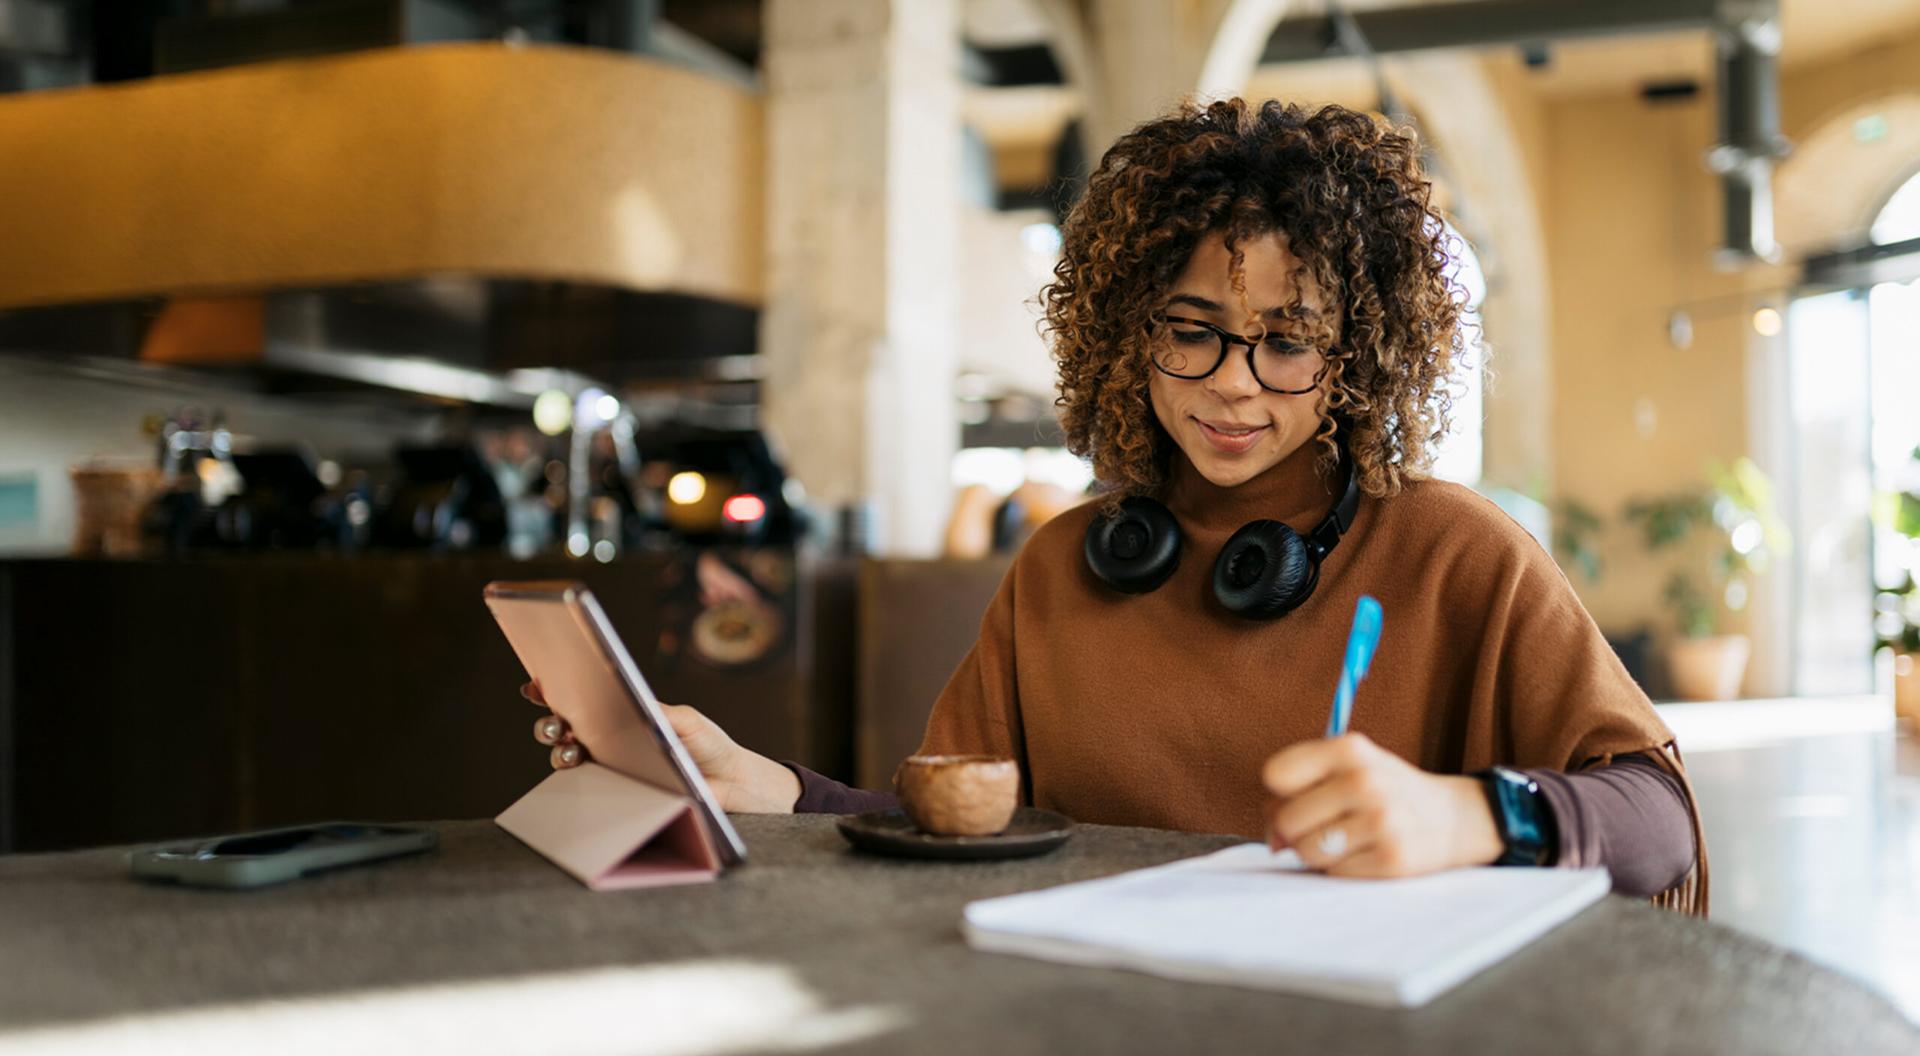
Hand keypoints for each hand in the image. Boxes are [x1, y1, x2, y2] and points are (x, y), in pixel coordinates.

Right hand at [521, 681, 800, 813]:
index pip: (584, 699)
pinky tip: (578, 770)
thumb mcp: (684, 720)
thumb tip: (625, 698)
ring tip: (570, 746)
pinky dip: (575, 779)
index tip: (538, 684)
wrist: (730, 783)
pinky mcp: (618, 794)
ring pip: (567, 757)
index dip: (555, 691)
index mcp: (623, 715)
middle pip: (564, 727)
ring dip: (560, 750)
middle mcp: (610, 740)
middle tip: (557, 722)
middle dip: (550, 722)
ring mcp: (611, 768)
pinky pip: (586, 789)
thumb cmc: (709, 745)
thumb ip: (654, 712)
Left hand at [1260, 733, 1503, 877]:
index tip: (1298, 797)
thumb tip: (1275, 840)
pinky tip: (1365, 854)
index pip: (1276, 774)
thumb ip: (1299, 790)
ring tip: (1344, 841)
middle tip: (1324, 825)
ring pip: (1307, 851)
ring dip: (1317, 853)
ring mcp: (1381, 820)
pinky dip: (1342, 870)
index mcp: (1348, 749)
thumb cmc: (1383, 792)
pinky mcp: (1392, 859)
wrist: (1454, 818)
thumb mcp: (1348, 768)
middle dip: (1295, 830)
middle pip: (1286, 819)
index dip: (1278, 793)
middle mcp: (1365, 781)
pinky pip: (1334, 874)